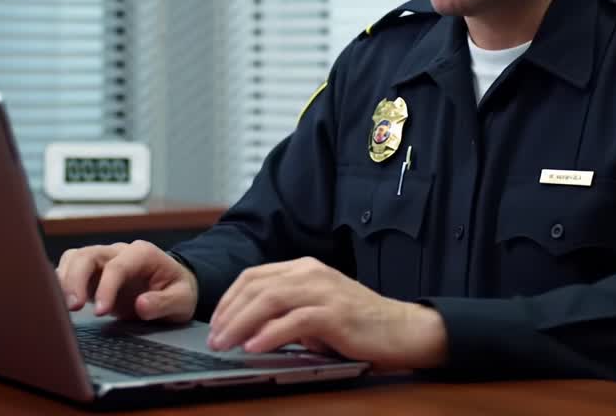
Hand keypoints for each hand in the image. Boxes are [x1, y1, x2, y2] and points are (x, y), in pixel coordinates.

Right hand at [56, 240, 197, 321]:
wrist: (173, 288)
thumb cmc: (178, 290)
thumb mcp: (182, 299)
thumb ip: (164, 302)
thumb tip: (141, 305)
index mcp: (142, 253)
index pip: (117, 266)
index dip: (106, 287)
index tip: (101, 312)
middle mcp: (119, 252)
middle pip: (88, 255)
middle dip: (76, 279)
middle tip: (73, 307)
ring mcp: (104, 261)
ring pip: (74, 259)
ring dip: (64, 280)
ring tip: (64, 307)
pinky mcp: (92, 274)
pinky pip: (70, 270)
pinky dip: (61, 283)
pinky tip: (59, 302)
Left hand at [206, 257, 446, 371]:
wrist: (402, 329)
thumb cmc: (358, 324)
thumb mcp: (315, 311)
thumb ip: (284, 312)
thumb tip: (246, 329)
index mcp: (303, 269)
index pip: (253, 277)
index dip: (229, 300)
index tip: (215, 323)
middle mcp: (311, 273)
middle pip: (256, 286)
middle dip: (229, 313)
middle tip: (214, 339)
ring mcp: (324, 290)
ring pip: (270, 300)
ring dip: (241, 323)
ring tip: (226, 344)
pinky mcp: (336, 313)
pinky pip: (295, 321)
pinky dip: (271, 334)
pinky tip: (255, 347)